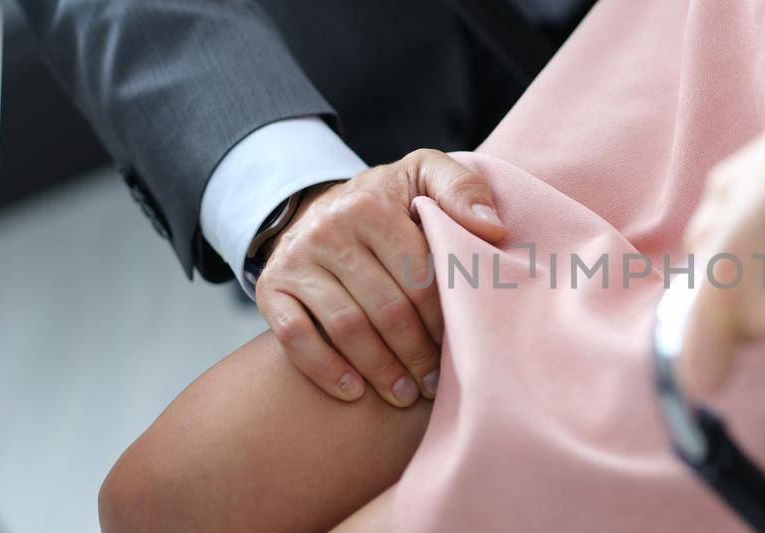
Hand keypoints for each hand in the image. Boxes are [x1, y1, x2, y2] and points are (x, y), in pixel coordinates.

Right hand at [255, 149, 505, 404]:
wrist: (316, 206)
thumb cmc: (388, 201)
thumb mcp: (424, 176)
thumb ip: (463, 190)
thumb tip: (493, 229)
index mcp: (374, 204)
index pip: (420, 275)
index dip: (446, 317)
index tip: (465, 343)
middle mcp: (330, 229)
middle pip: (386, 308)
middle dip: (418, 352)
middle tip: (438, 383)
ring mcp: (297, 259)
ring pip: (346, 327)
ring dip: (381, 369)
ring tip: (407, 394)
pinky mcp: (272, 287)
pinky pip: (295, 337)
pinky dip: (325, 369)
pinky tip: (355, 391)